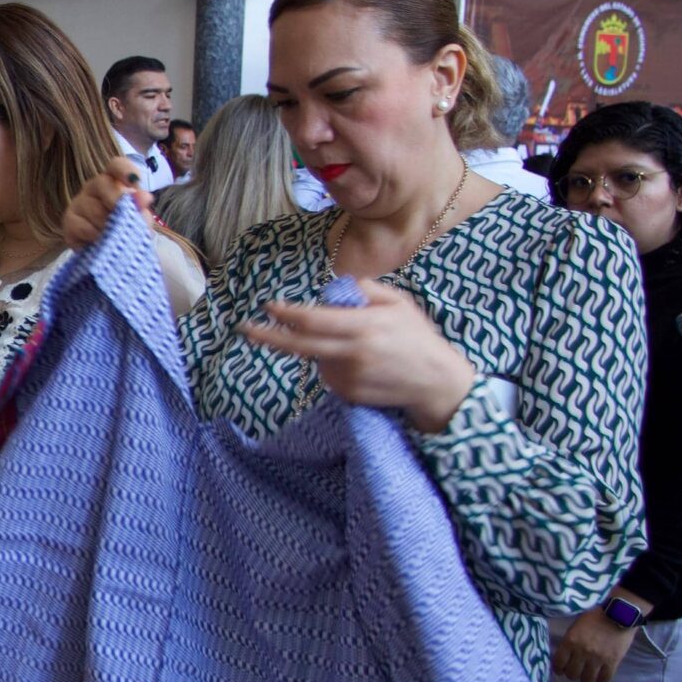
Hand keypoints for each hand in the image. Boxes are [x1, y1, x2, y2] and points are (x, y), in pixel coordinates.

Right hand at [61, 160, 145, 251]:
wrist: (107, 253)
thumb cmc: (124, 229)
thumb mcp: (138, 220)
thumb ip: (142, 208)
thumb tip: (144, 197)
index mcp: (114, 181)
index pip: (117, 165)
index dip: (125, 170)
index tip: (134, 182)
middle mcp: (93, 187)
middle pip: (102, 183)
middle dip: (117, 202)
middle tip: (125, 219)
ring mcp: (78, 202)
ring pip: (93, 208)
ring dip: (108, 225)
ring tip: (114, 237)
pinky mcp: (68, 221)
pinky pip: (82, 226)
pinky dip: (95, 236)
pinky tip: (100, 242)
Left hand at [241, 280, 476, 430]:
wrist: (436, 383)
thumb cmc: (417, 338)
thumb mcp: (398, 303)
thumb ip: (365, 290)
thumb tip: (333, 287)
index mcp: (364, 327)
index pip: (314, 320)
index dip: (288, 313)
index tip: (269, 306)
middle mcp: (352, 354)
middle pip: (299, 345)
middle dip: (268, 336)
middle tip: (244, 328)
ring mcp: (348, 378)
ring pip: (315, 358)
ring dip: (320, 348)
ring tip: (359, 346)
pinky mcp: (348, 394)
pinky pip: (328, 374)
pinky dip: (333, 363)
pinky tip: (360, 362)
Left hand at [552, 609, 638, 681]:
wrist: (619, 613)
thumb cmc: (595, 616)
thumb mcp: (576, 625)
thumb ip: (569, 641)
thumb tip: (563, 656)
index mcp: (570, 641)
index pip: (558, 663)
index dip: (558, 669)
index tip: (561, 669)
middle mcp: (582, 651)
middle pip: (572, 674)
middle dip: (572, 673)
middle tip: (576, 670)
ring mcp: (598, 658)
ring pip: (586, 680)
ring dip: (586, 678)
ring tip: (588, 673)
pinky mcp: (612, 661)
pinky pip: (604, 679)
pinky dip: (600, 679)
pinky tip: (600, 674)